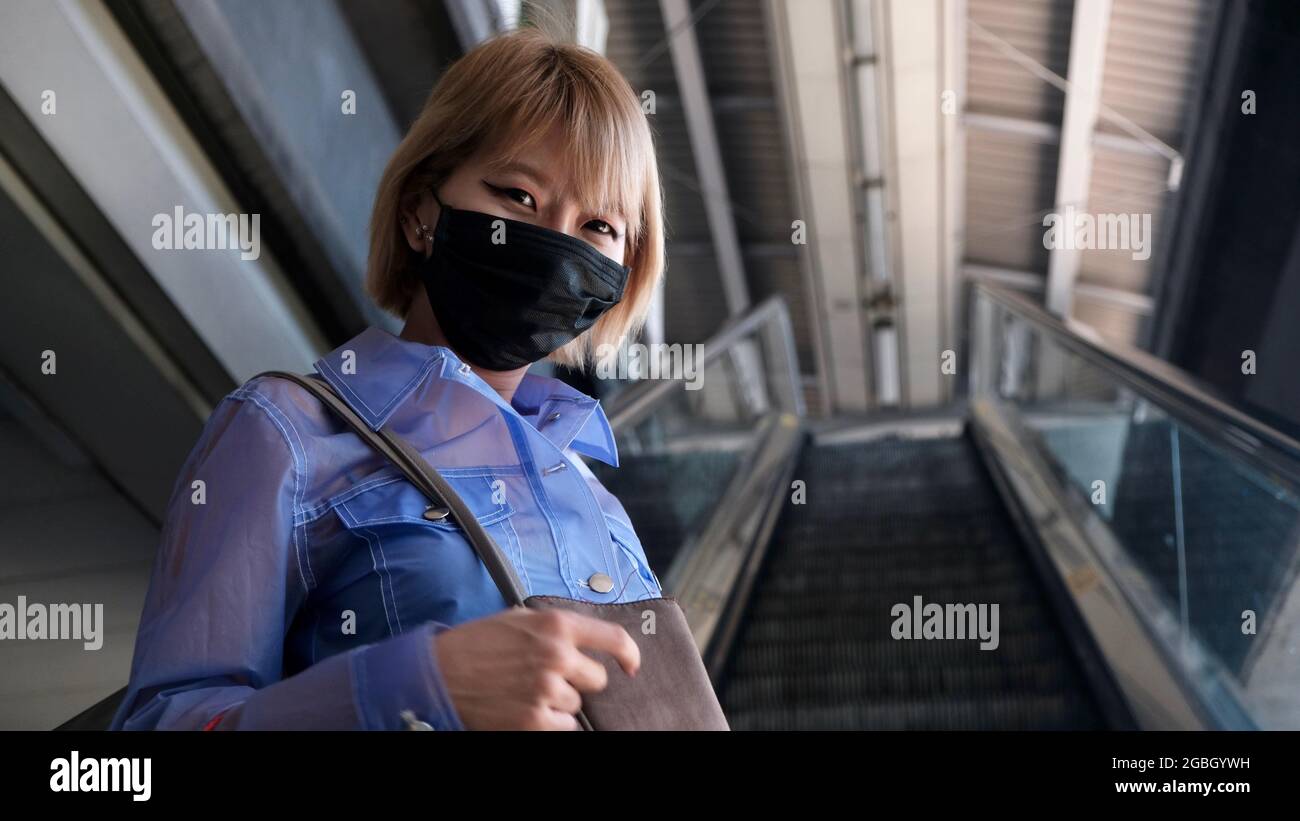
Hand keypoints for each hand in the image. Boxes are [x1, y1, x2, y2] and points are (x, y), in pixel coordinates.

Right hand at [432, 607, 640, 729]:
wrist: (440, 672)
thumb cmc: (477, 643)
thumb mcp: (520, 618)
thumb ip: (556, 627)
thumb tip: (587, 642)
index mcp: (556, 624)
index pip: (613, 637)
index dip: (629, 654)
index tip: (631, 666)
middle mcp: (556, 655)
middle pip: (597, 679)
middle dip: (577, 681)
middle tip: (546, 677)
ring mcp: (546, 689)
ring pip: (576, 705)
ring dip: (558, 702)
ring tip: (526, 691)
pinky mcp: (534, 719)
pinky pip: (565, 727)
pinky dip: (550, 722)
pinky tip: (527, 709)